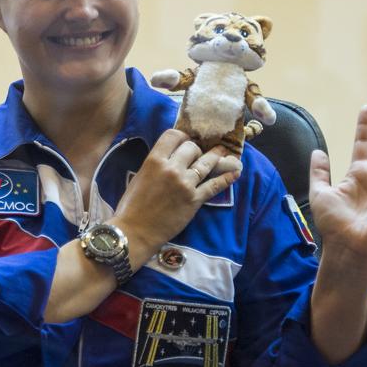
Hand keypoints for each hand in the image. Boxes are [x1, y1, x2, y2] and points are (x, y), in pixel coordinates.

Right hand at [112, 129, 240, 259]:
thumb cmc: (131, 205)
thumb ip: (155, 165)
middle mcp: (171, 168)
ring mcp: (185, 184)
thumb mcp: (139, 177)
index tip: (185, 142)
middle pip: (192, 147)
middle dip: (196, 149)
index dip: (182, 137)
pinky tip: (234, 173)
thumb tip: (171, 159)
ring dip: (217, 157)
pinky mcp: (195, 199)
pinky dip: (226, 178)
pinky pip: (215, 185)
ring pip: (206, 163)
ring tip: (224, 154)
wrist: (135, 230)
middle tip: (197, 155)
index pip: (173, 135)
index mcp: (153, 160)